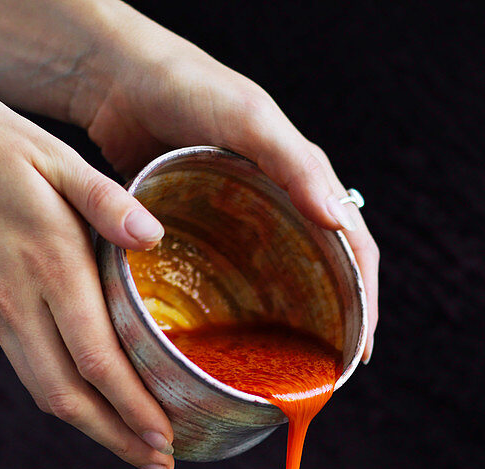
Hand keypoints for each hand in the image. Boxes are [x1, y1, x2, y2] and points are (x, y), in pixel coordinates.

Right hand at [0, 85, 175, 468]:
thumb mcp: (46, 150)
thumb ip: (104, 197)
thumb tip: (153, 237)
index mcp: (51, 263)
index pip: (98, 358)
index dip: (133, 407)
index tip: (166, 438)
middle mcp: (25, 303)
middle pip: (73, 397)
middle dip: (120, 439)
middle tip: (163, 466)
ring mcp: (2, 314)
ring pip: (49, 394)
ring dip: (96, 431)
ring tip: (137, 452)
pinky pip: (32, 374)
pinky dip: (69, 404)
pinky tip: (95, 410)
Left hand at [71, 9, 379, 361]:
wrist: (118, 79)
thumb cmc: (189, 87)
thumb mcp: (249, 120)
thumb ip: (295, 165)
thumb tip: (338, 223)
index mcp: (307, 181)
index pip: (355, 251)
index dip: (365, 303)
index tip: (360, 354)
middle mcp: (284, 206)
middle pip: (325, 276)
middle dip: (334, 325)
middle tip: (325, 373)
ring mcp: (246, 224)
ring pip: (281, 284)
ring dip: (290, 326)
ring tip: (286, 370)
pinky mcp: (207, 233)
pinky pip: (234, 281)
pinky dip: (241, 313)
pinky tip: (232, 344)